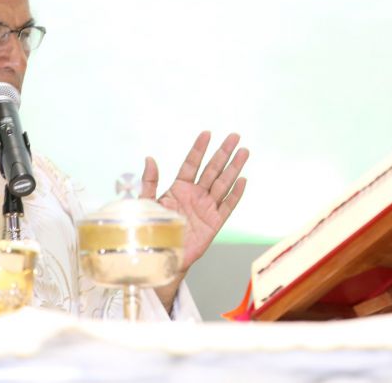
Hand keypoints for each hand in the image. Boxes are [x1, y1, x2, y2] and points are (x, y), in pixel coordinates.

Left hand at [141, 130, 248, 275]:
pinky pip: (227, 206)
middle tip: (234, 136)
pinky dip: (235, 194)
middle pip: (212, 169)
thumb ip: (149, 182)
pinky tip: (242, 180)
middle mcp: (195, 195)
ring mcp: (206, 207)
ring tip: (244, 151)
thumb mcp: (147, 203)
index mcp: (179, 188)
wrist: (162, 256)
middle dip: (223, 152)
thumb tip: (149, 158)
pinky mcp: (214, 223)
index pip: (192, 163)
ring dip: (234, 168)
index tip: (207, 133)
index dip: (199, 149)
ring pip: (223, 183)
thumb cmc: (153, 231)